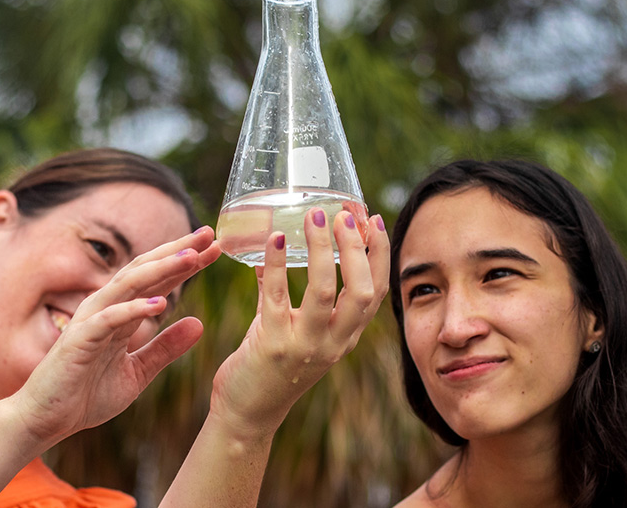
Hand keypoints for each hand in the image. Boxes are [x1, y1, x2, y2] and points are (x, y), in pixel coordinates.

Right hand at [9, 227, 221, 447]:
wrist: (46, 420)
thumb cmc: (87, 394)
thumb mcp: (138, 372)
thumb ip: (165, 348)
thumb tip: (199, 323)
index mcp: (122, 312)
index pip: (158, 279)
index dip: (186, 262)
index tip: (216, 247)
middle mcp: (107, 308)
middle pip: (146, 270)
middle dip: (178, 251)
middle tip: (209, 235)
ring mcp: (92, 320)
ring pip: (130, 285)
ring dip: (161, 269)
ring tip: (191, 257)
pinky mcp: (79, 340)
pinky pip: (110, 319)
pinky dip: (134, 309)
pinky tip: (160, 304)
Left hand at [209, 208, 389, 438]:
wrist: (247, 413)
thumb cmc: (268, 366)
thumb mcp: (291, 327)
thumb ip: (284, 290)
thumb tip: (275, 244)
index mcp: (346, 335)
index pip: (377, 291)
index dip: (379, 254)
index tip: (374, 219)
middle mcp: (333, 343)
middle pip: (361, 291)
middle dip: (357, 248)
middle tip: (343, 213)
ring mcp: (305, 346)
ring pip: (325, 292)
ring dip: (321, 250)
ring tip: (314, 216)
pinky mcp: (272, 346)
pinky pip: (276, 297)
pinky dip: (276, 264)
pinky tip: (273, 239)